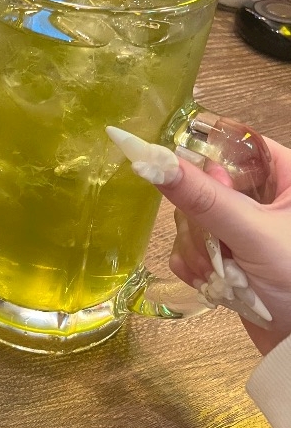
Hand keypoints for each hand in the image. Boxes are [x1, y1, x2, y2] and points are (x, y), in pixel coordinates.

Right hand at [161, 137, 290, 355]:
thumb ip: (203, 198)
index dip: (201, 157)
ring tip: (221, 275)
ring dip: (197, 250)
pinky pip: (190, 246)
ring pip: (192, 219)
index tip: (175, 174)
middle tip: (215, 245)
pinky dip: (194, 266)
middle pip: (203, 184)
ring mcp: (242, 227)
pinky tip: (211, 284)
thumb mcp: (252, 234)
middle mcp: (263, 195)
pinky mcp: (228, 255)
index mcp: (284, 174)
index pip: (231, 143)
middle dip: (198, 222)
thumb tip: (150, 161)